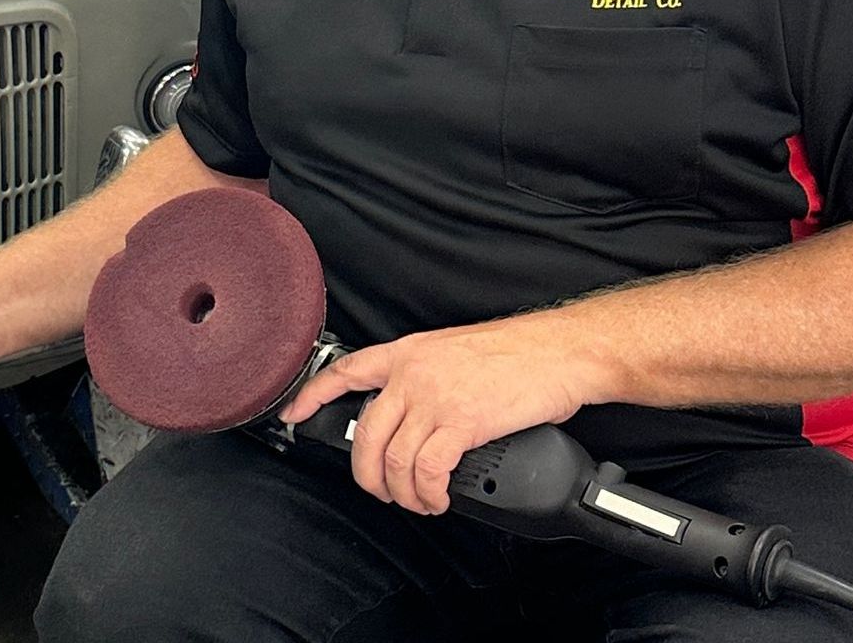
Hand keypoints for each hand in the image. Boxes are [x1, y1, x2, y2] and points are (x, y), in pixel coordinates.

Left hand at [278, 316, 607, 515]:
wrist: (560, 351)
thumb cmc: (520, 353)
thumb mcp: (457, 351)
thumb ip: (427, 377)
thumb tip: (416, 415)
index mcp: (410, 352)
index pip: (346, 370)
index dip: (313, 394)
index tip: (293, 412)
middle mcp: (413, 374)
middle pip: (364, 433)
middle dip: (366, 474)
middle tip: (381, 491)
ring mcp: (434, 397)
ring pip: (392, 459)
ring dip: (402, 493)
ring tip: (420, 501)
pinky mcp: (460, 422)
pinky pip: (426, 470)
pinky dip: (428, 494)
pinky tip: (438, 498)